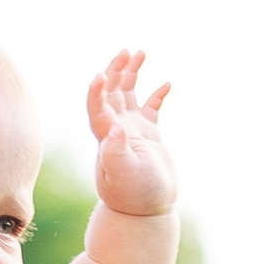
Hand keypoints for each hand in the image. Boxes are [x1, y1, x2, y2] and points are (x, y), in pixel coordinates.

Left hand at [87, 49, 175, 218]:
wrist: (147, 212)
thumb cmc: (134, 196)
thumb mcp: (124, 175)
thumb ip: (117, 152)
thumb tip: (115, 130)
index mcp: (107, 136)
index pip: (97, 106)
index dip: (96, 91)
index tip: (100, 76)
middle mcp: (115, 130)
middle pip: (111, 92)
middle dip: (116, 70)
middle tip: (127, 51)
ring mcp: (131, 131)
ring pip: (128, 95)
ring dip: (132, 74)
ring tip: (140, 52)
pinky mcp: (147, 137)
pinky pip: (151, 109)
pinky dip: (156, 95)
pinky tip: (166, 83)